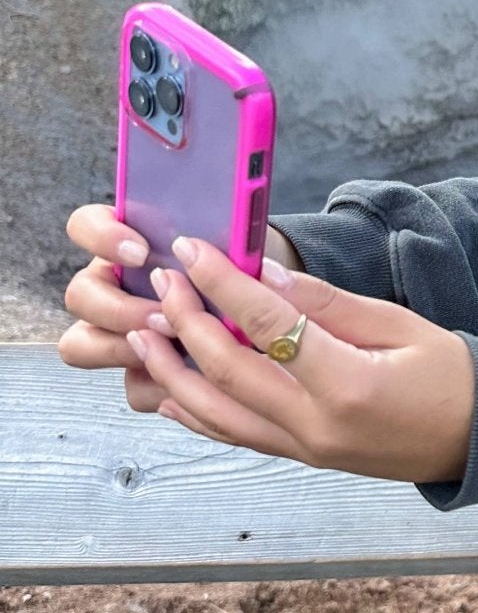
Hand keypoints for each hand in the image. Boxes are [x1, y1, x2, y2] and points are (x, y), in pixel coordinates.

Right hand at [59, 206, 303, 416]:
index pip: (86, 226)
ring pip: (82, 344)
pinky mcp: (141, 373)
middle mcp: (112, 287)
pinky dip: (161, 385)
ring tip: (174, 346)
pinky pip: (132, 385)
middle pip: (79, 295)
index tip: (142, 252)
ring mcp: (119, 332)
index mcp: (128, 244)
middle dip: (119, 309)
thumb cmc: (243, 266)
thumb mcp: (242, 250)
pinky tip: (194, 377)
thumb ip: (233, 251)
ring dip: (124, 349)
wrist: (263, 307)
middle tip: (165, 316)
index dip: (102, 237)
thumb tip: (248, 266)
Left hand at [123, 237, 474, 484]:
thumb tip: (263, 272)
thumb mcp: (396, 324)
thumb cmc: (451, 375)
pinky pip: (236, 435)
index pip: (269, 325)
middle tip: (164, 280)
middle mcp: (319, 426)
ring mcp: (307, 448)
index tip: (193, 249)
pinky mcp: (303, 457)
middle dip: (188, 320)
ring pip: (218, 413)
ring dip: (174, 371)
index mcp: (349, 385)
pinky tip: (169, 389)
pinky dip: (196, 412)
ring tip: (143, 332)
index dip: (224, 282)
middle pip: (231, 370)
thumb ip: (325, 302)